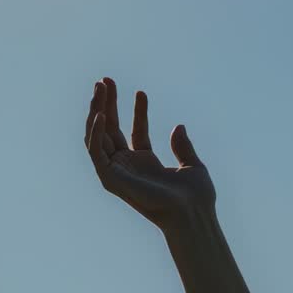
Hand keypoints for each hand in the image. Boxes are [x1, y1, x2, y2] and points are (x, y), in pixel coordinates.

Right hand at [84, 77, 215, 231]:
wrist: (192, 213)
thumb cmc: (196, 197)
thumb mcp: (193, 165)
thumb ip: (182, 146)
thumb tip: (179, 126)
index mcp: (147, 164)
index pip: (136, 132)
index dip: (139, 111)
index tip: (142, 92)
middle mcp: (129, 167)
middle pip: (112, 130)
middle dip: (108, 105)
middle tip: (106, 80)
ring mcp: (118, 172)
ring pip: (98, 136)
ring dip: (96, 111)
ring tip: (100, 87)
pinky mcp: (111, 178)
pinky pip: (95, 152)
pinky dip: (95, 133)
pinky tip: (100, 114)